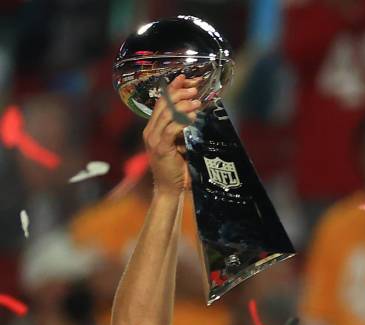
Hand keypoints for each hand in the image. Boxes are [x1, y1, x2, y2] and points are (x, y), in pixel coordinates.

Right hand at [143, 74, 201, 195]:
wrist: (169, 188)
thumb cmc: (176, 168)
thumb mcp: (179, 142)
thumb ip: (181, 128)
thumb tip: (195, 110)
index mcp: (153, 128)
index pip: (161, 102)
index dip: (173, 88)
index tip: (185, 78)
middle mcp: (150, 131)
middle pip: (163, 104)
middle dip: (179, 93)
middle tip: (194, 89)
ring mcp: (153, 139)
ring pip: (167, 114)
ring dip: (183, 105)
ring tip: (197, 101)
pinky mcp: (160, 148)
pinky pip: (170, 129)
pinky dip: (182, 121)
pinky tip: (192, 117)